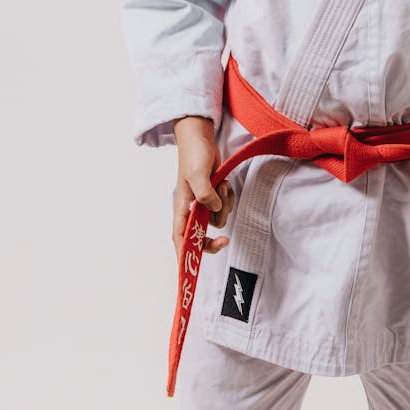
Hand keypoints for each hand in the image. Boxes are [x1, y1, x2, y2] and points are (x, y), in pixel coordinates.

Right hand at [172, 115, 234, 258]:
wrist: (201, 137)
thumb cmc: (193, 154)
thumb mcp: (197, 173)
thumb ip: (204, 194)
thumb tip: (214, 211)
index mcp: (181, 208)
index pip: (180, 238)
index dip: (184, 256)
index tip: (191, 271)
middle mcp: (191, 209)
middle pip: (202, 237)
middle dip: (214, 238)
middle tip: (226, 241)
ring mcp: (204, 202)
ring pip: (219, 219)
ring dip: (225, 205)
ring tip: (220, 185)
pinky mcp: (215, 195)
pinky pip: (226, 206)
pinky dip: (229, 197)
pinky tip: (224, 182)